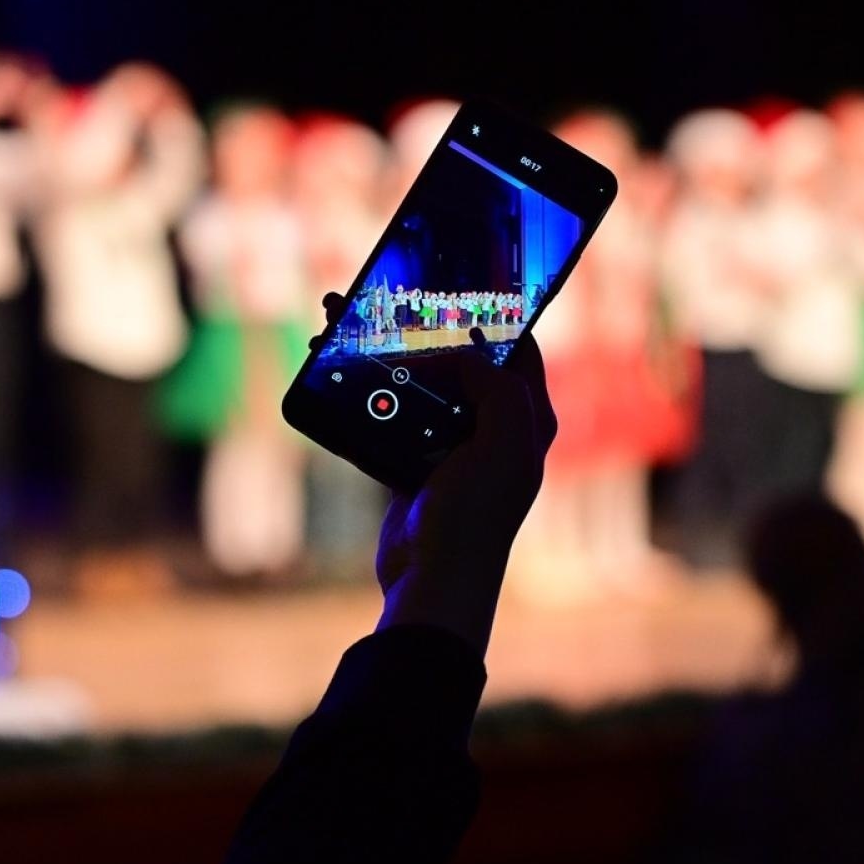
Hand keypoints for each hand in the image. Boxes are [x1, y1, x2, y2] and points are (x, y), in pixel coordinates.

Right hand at [313, 292, 556, 655]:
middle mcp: (493, 431)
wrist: (433, 578)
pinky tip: (336, 375)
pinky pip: (388, 421)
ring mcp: (450, 449)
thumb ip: (495, 386)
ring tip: (346, 332)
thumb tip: (463, 354)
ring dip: (383, 362)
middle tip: (389, 303)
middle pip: (458, 364)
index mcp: (527, 420)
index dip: (494, 315)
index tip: (460, 284)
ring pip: (416, 389)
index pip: (518, 350)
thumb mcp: (503, 440)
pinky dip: (364, 399)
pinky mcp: (412, 468)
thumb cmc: (476, 515)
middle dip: (422, 333)